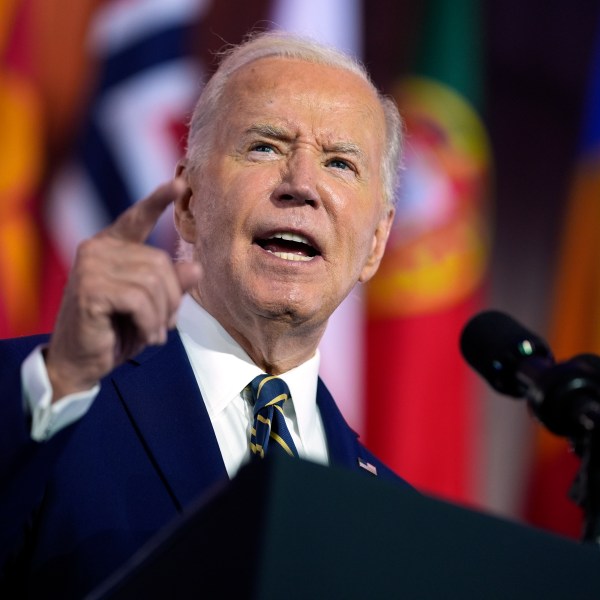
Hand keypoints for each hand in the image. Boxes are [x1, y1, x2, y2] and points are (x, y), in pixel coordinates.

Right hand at [45, 179, 200, 401]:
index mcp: (112, 247)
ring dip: (162, 314)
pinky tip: (146, 335)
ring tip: (155, 332)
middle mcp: (98, 248)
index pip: (137, 218)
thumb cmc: (117, 331)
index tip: (179, 183)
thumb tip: (195, 268)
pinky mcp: (90, 287)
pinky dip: (150, 323)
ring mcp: (91, 265)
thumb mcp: (152, 307)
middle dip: (172, 299)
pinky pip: (140, 300)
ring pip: (154, 282)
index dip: (158, 200)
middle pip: (160, 262)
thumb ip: (171, 285)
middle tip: (166, 325)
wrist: (82, 361)